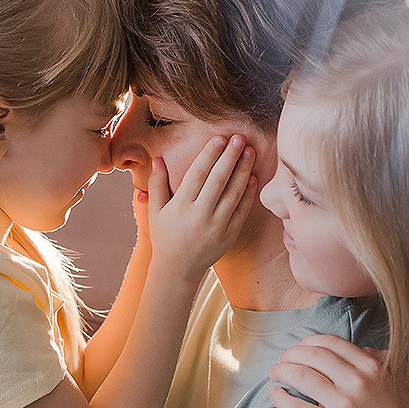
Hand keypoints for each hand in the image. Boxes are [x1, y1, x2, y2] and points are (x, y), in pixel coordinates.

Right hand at [147, 136, 255, 282]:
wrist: (178, 270)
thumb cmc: (165, 236)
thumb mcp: (155, 211)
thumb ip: (157, 184)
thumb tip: (157, 158)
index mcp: (180, 206)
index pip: (197, 175)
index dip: (209, 155)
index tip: (219, 138)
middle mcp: (199, 216)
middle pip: (218, 180)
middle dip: (230, 157)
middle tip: (240, 138)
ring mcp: (217, 226)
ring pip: (233, 193)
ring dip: (243, 171)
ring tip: (250, 151)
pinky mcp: (229, 235)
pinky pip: (242, 211)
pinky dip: (248, 194)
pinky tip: (253, 177)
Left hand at [269, 334, 408, 407]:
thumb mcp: (404, 387)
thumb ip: (387, 363)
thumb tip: (365, 350)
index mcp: (374, 369)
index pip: (332, 344)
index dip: (309, 343)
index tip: (299, 349)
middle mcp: (359, 383)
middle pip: (313, 356)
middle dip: (291, 354)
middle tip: (282, 360)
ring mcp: (345, 406)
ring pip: (302, 376)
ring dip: (282, 370)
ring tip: (275, 373)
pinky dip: (280, 398)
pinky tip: (274, 395)